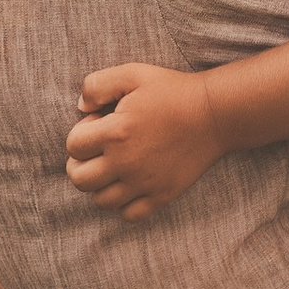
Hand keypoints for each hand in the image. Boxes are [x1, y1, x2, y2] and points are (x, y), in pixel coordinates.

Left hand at [63, 63, 224, 218]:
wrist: (214, 114)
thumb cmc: (173, 91)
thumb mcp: (132, 73)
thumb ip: (97, 85)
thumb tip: (81, 107)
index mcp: (115, 132)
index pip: (73, 147)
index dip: (81, 133)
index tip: (100, 124)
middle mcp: (126, 163)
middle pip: (79, 180)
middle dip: (81, 164)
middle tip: (99, 150)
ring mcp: (144, 183)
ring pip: (101, 201)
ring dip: (100, 185)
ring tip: (115, 167)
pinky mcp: (162, 196)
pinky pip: (129, 215)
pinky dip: (124, 205)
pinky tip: (132, 185)